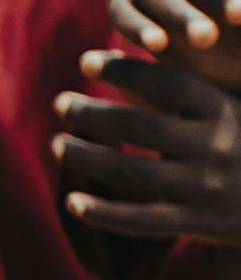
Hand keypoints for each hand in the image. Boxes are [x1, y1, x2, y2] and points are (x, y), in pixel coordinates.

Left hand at [61, 33, 240, 250]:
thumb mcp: (223, 108)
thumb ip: (170, 90)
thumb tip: (109, 56)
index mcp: (227, 110)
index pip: (169, 84)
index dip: (126, 70)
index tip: (85, 59)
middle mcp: (218, 147)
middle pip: (143, 127)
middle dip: (95, 114)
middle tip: (59, 102)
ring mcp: (208, 188)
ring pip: (135, 174)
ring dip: (88, 158)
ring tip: (55, 144)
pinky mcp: (200, 223)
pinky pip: (143, 221)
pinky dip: (104, 213)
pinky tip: (71, 201)